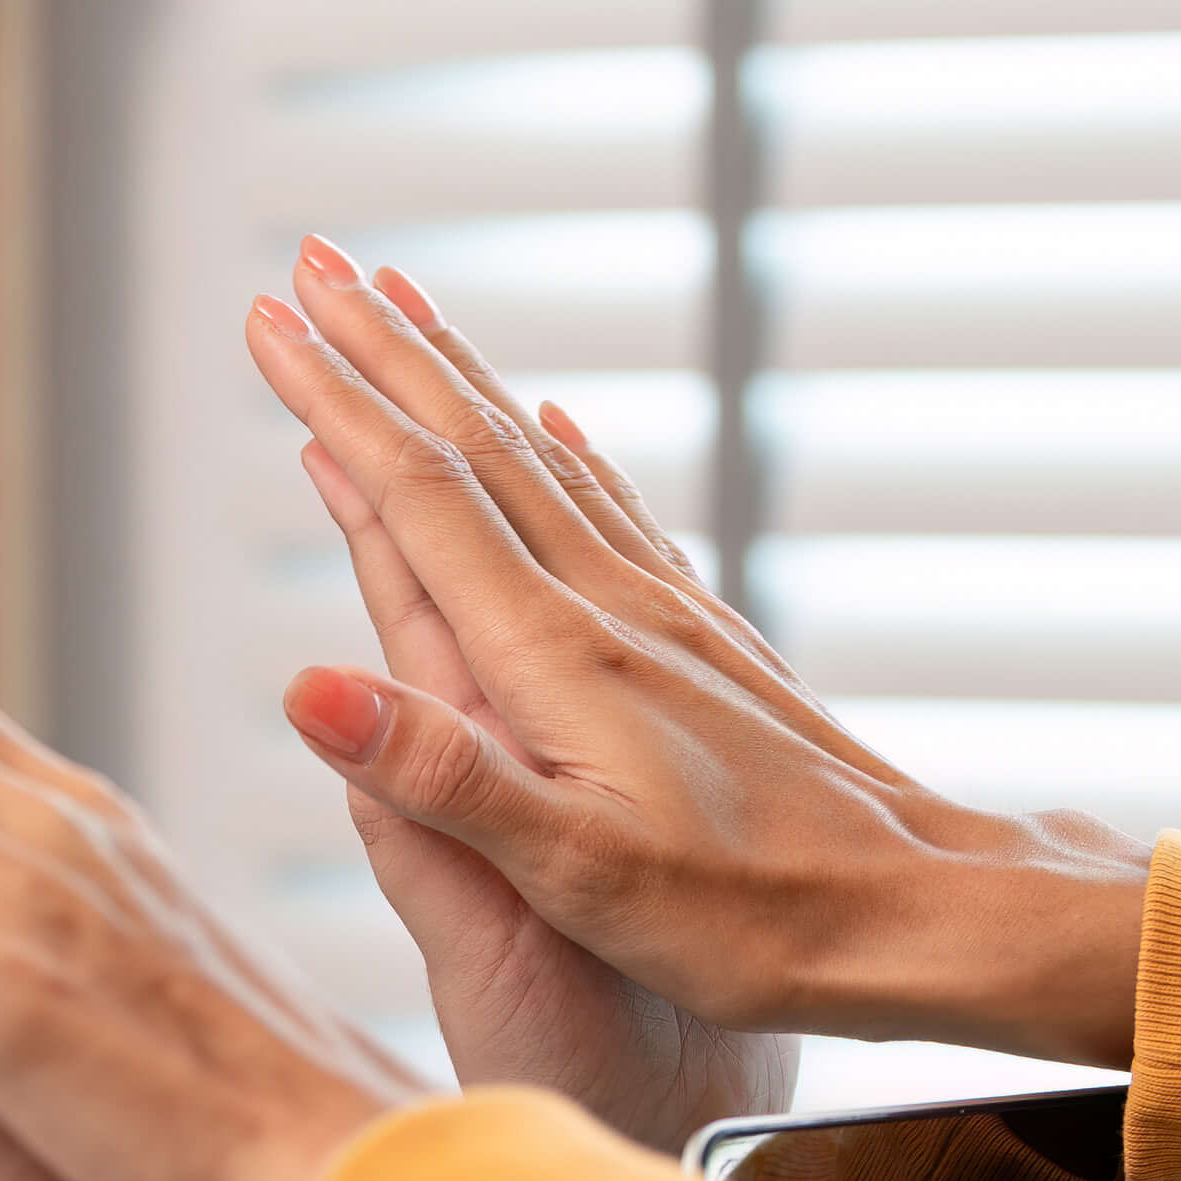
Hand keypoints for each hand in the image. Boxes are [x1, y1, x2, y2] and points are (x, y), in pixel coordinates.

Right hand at [246, 242, 1149, 1061]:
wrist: (914, 913)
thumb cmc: (752, 920)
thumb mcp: (579, 873)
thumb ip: (439, 775)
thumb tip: (307, 686)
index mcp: (557, 656)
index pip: (418, 493)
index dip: (334, 400)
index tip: (267, 318)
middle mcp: (607, 609)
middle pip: (472, 443)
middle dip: (381, 348)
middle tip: (311, 260)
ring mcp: (661, 616)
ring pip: (537, 458)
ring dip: (460, 376)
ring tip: (407, 305)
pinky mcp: (702, 641)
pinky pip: (612, 510)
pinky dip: (562, 450)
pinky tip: (556, 422)